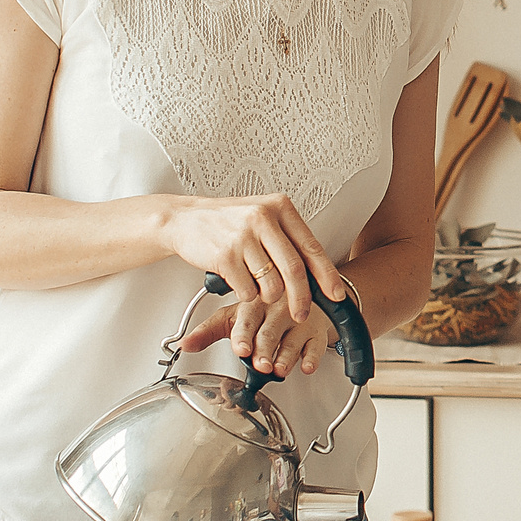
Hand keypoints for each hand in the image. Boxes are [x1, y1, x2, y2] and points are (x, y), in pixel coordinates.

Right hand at [160, 193, 343, 322]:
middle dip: (301, 299)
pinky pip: (247, 291)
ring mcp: (243, 236)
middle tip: (301, 313)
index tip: (336, 294)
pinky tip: (237, 281)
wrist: (184, 219)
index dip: (327, 275)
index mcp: (279, 207)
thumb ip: (287, 239)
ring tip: (256, 286)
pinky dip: (245, 295)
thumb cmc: (226, 222)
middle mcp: (263, 218)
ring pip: (271, 285)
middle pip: (294, 270)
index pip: (312, 247)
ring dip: (268, 297)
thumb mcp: (262, 218)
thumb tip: (317, 272)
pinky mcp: (224, 256)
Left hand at [183, 294, 343, 377]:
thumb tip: (184, 345)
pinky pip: (316, 346)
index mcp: (254, 305)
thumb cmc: (265, 311)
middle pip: (269, 333)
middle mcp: (276, 311)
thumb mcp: (235, 316)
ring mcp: (298, 321)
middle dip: (264, 350)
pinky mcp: (316, 332)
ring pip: (292, 341)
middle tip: (260, 364)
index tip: (240, 349)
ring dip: (286, 357)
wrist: (301, 297)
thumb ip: (208, 332)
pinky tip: (306, 366)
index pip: (246, 321)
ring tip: (279, 369)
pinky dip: (312, 357)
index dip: (243, 336)